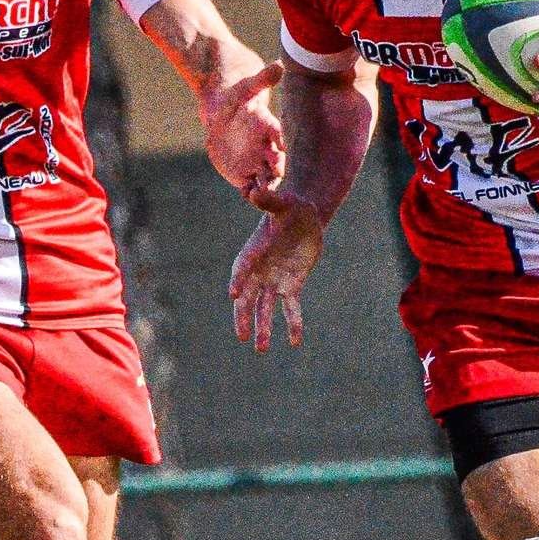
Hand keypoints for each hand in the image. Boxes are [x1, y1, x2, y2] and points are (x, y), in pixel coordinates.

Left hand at [201, 58, 286, 197]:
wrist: (222, 115)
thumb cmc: (236, 99)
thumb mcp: (246, 88)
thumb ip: (262, 79)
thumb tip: (279, 64)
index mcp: (269, 128)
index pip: (278, 135)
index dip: (280, 141)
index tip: (280, 147)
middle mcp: (267, 148)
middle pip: (277, 161)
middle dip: (276, 167)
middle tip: (275, 174)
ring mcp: (257, 163)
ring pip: (266, 178)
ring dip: (266, 186)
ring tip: (262, 192)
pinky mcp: (244, 174)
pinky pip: (250, 186)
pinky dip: (250, 191)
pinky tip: (245, 193)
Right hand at [230, 188, 325, 350]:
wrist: (306, 217)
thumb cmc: (292, 206)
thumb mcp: (284, 203)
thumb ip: (268, 201)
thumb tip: (253, 191)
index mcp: (254, 251)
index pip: (243, 268)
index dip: (238, 280)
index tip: (232, 294)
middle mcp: (259, 270)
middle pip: (247, 297)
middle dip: (243, 316)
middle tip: (241, 335)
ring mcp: (273, 280)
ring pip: (264, 308)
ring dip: (263, 327)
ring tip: (261, 348)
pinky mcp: (290, 286)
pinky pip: (290, 308)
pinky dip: (292, 323)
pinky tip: (295, 341)